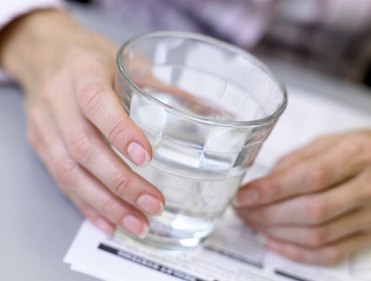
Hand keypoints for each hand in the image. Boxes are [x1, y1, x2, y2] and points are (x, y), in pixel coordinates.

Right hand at [0, 10, 163, 235]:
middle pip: (84, 147)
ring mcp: (45, 126)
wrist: (44, 56)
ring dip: (106, 203)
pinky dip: (87, 206)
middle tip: (153, 203)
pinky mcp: (41, 146)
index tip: (146, 157)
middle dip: (120, 181)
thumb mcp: (121, 60)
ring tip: (138, 223)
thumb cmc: (89, 59)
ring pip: (70, 172)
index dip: (119, 131)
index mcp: (81, 72)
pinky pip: (61, 182)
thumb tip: (203, 112)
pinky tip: (110, 223)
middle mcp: (58, 100)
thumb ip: (157, 86)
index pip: (95, 103)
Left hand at [235, 130, 370, 264]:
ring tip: (252, 222)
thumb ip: (295, 161)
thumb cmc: (355, 150)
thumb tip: (261, 185)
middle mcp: (369, 187)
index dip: (272, 189)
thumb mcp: (327, 142)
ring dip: (277, 232)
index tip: (243, 195)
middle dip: (268, 213)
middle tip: (242, 210)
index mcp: (357, 154)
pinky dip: (298, 252)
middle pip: (313, 210)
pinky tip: (274, 241)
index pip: (311, 176)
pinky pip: (331, 254)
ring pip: (319, 235)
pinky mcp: (370, 237)